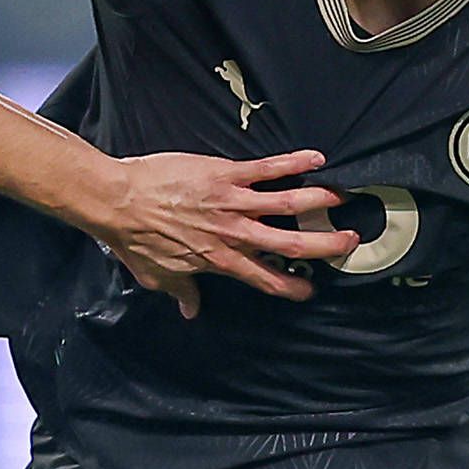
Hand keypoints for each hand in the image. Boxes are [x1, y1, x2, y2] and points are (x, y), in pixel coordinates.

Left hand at [91, 148, 356, 316]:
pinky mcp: (227, 174)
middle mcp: (235, 235)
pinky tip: (316, 158)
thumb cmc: (135, 240)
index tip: (310, 289)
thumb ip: (182, 292)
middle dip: (325, 244)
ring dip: (320, 200)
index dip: (292, 288)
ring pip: (289, 203)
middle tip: (349, 241)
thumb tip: (190, 311)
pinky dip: (295, 161)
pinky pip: (268, 168)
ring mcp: (233, 203)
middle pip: (291, 244)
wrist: (120, 201)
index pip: (266, 280)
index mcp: (221, 261)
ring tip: (343, 198)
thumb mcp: (159, 276)